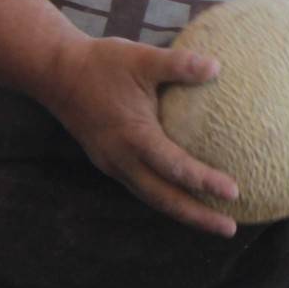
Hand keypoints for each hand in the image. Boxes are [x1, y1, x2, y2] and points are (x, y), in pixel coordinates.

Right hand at [35, 34, 240, 237]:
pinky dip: (166, 197)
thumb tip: (217, 67)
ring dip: (182, 212)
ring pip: (151, 197)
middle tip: (229, 229)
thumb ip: (178, 64)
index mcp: (132, 137)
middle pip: (163, 198)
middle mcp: (120, 159)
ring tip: (214, 222)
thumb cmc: (101, 64)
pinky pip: (142, 186)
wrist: (55, 74)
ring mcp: (112, 164)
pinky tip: (185, 197)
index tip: (234, 192)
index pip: (174, 167)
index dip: (204, 182)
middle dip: (196, 216)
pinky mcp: (110, 161)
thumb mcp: (141, 58)